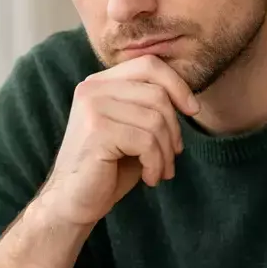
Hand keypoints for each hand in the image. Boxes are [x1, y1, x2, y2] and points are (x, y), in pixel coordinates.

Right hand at [36, 55, 199, 227]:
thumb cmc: (108, 168)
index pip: (148, 65)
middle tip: (171, 156)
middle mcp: (92, 89)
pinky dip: (156, 163)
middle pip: (158, 95)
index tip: (193, 111)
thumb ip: (150, 107)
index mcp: (100, 83)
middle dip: (174, 130)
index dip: (177, 85)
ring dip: (166, 152)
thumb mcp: (132, 129)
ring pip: (156, 120)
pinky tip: (149, 178)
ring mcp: (92, 108)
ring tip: (159, 171)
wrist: (73, 202)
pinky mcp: (97, 132)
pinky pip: (146, 142)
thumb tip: (189, 101)